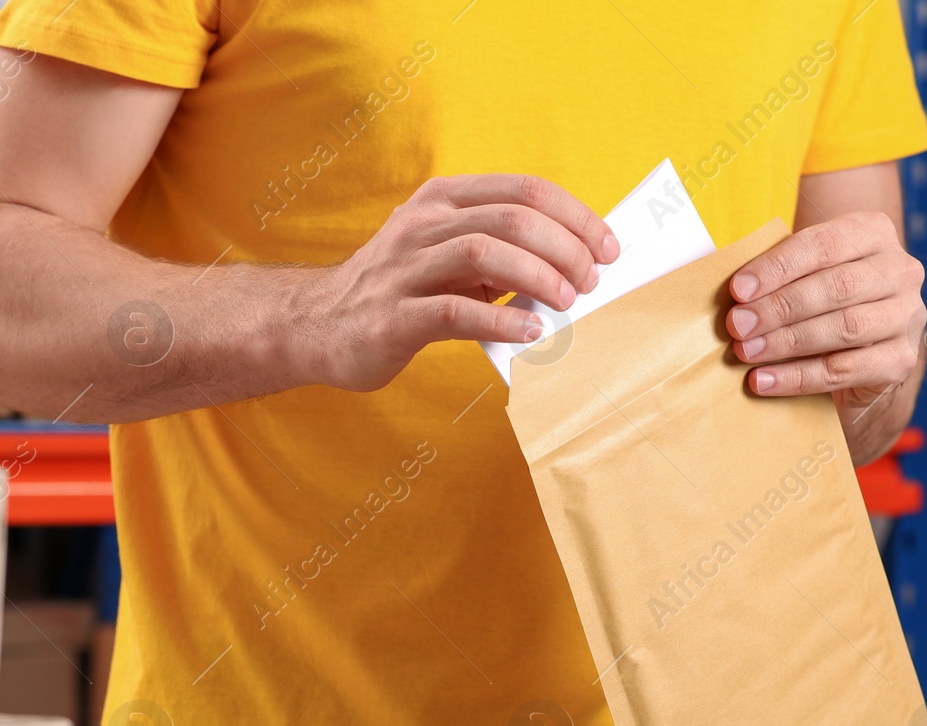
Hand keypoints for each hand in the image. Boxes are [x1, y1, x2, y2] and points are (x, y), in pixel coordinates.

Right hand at [299, 175, 618, 390]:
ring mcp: (405, 268)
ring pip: (484, 252)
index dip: (575, 216)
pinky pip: (455, 312)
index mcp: (443, 199)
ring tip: (568, 302)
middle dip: (565, 247)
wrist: (318, 325)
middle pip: (511, 217)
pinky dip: (501, 322)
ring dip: (538, 276)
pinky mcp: (394, 316)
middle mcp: (423, 224)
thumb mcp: (446, 256)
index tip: (608, 248)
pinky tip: (530, 334)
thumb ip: (500, 254)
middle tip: (592, 280)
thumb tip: (571, 266)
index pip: (524, 190)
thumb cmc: (397, 291)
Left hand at [725, 211, 924, 452]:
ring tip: (746, 351)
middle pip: (837, 286)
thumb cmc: (820, 301)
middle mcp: (900, 270)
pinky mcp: (900, 360)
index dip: (778, 268)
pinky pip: (845, 369)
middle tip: (737, 325)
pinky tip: (763, 380)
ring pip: (845, 327)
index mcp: (872, 233)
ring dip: (787, 341)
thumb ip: (776, 274)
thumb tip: (733, 293)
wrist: (862, 352)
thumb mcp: (803, 275)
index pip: (823, 245)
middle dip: (780, 307)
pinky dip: (798, 377)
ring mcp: (906, 316)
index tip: (738, 290)